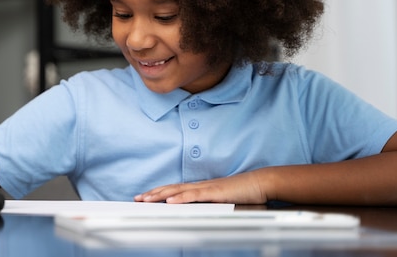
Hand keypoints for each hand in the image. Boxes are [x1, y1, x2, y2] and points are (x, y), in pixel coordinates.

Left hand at [134, 170, 267, 203]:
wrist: (259, 183)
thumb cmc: (243, 192)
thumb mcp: (221, 201)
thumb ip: (208, 205)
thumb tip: (196, 212)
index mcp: (200, 188)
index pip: (174, 190)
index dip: (158, 193)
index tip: (144, 197)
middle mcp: (200, 186)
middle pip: (171, 188)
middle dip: (153, 193)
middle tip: (137, 198)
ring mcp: (206, 188)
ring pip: (178, 191)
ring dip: (160, 195)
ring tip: (146, 199)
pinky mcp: (215, 193)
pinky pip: (194, 196)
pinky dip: (181, 198)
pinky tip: (170, 202)